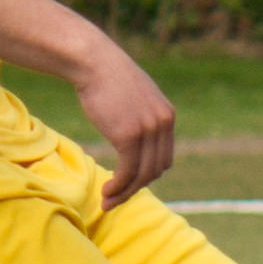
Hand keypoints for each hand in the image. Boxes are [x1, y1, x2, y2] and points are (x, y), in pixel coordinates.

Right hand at [73, 41, 178, 204]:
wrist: (94, 62)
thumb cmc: (107, 79)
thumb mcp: (135, 98)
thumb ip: (141, 118)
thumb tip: (135, 134)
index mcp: (168, 117)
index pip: (164, 158)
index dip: (146, 174)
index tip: (127, 183)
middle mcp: (163, 124)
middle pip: (156, 170)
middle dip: (136, 188)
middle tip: (115, 198)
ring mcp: (149, 130)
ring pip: (142, 175)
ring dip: (125, 193)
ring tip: (108, 200)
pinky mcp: (130, 135)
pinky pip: (128, 171)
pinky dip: (118, 186)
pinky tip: (106, 192)